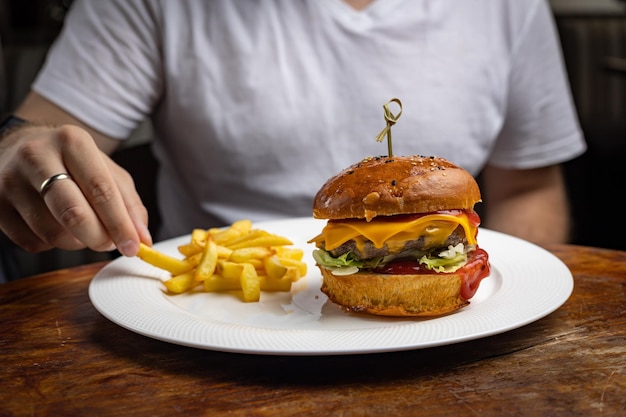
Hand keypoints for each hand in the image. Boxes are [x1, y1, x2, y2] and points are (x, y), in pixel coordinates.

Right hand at [0, 124, 151, 255]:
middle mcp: (36, 156)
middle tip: (110, 244)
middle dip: (99, 239)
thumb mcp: (107, 170)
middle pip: (73, 213)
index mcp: (72, 141)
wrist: (20, 148)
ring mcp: (9, 180)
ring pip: (53, 233)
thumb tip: (142, 239)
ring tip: (84, 229)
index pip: (101, 190)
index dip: (120, 224)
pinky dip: (52, 244)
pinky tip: (56, 225)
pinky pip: (32, 242)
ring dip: (78, 242)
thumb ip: (129, 203)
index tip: (134, 246)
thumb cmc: (71, 162)